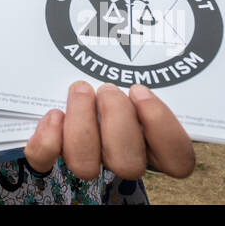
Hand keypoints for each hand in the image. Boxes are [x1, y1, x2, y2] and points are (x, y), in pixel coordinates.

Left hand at [24, 81, 195, 180]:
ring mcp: (87, 160)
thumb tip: (139, 60)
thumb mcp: (133, 72)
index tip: (141, 92)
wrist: (72, 81)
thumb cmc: (112, 75)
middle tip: (108, 89)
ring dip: (82, 124)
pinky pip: (45, 160)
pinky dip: (47, 139)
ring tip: (81, 91)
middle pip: (129, 164)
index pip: (179, 161)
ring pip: (86, 165)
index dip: (162, 129)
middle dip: (117, 121)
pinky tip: (54, 115)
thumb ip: (141, 74)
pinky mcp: (51, 156)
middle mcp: (122, 157)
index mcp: (152, 144)